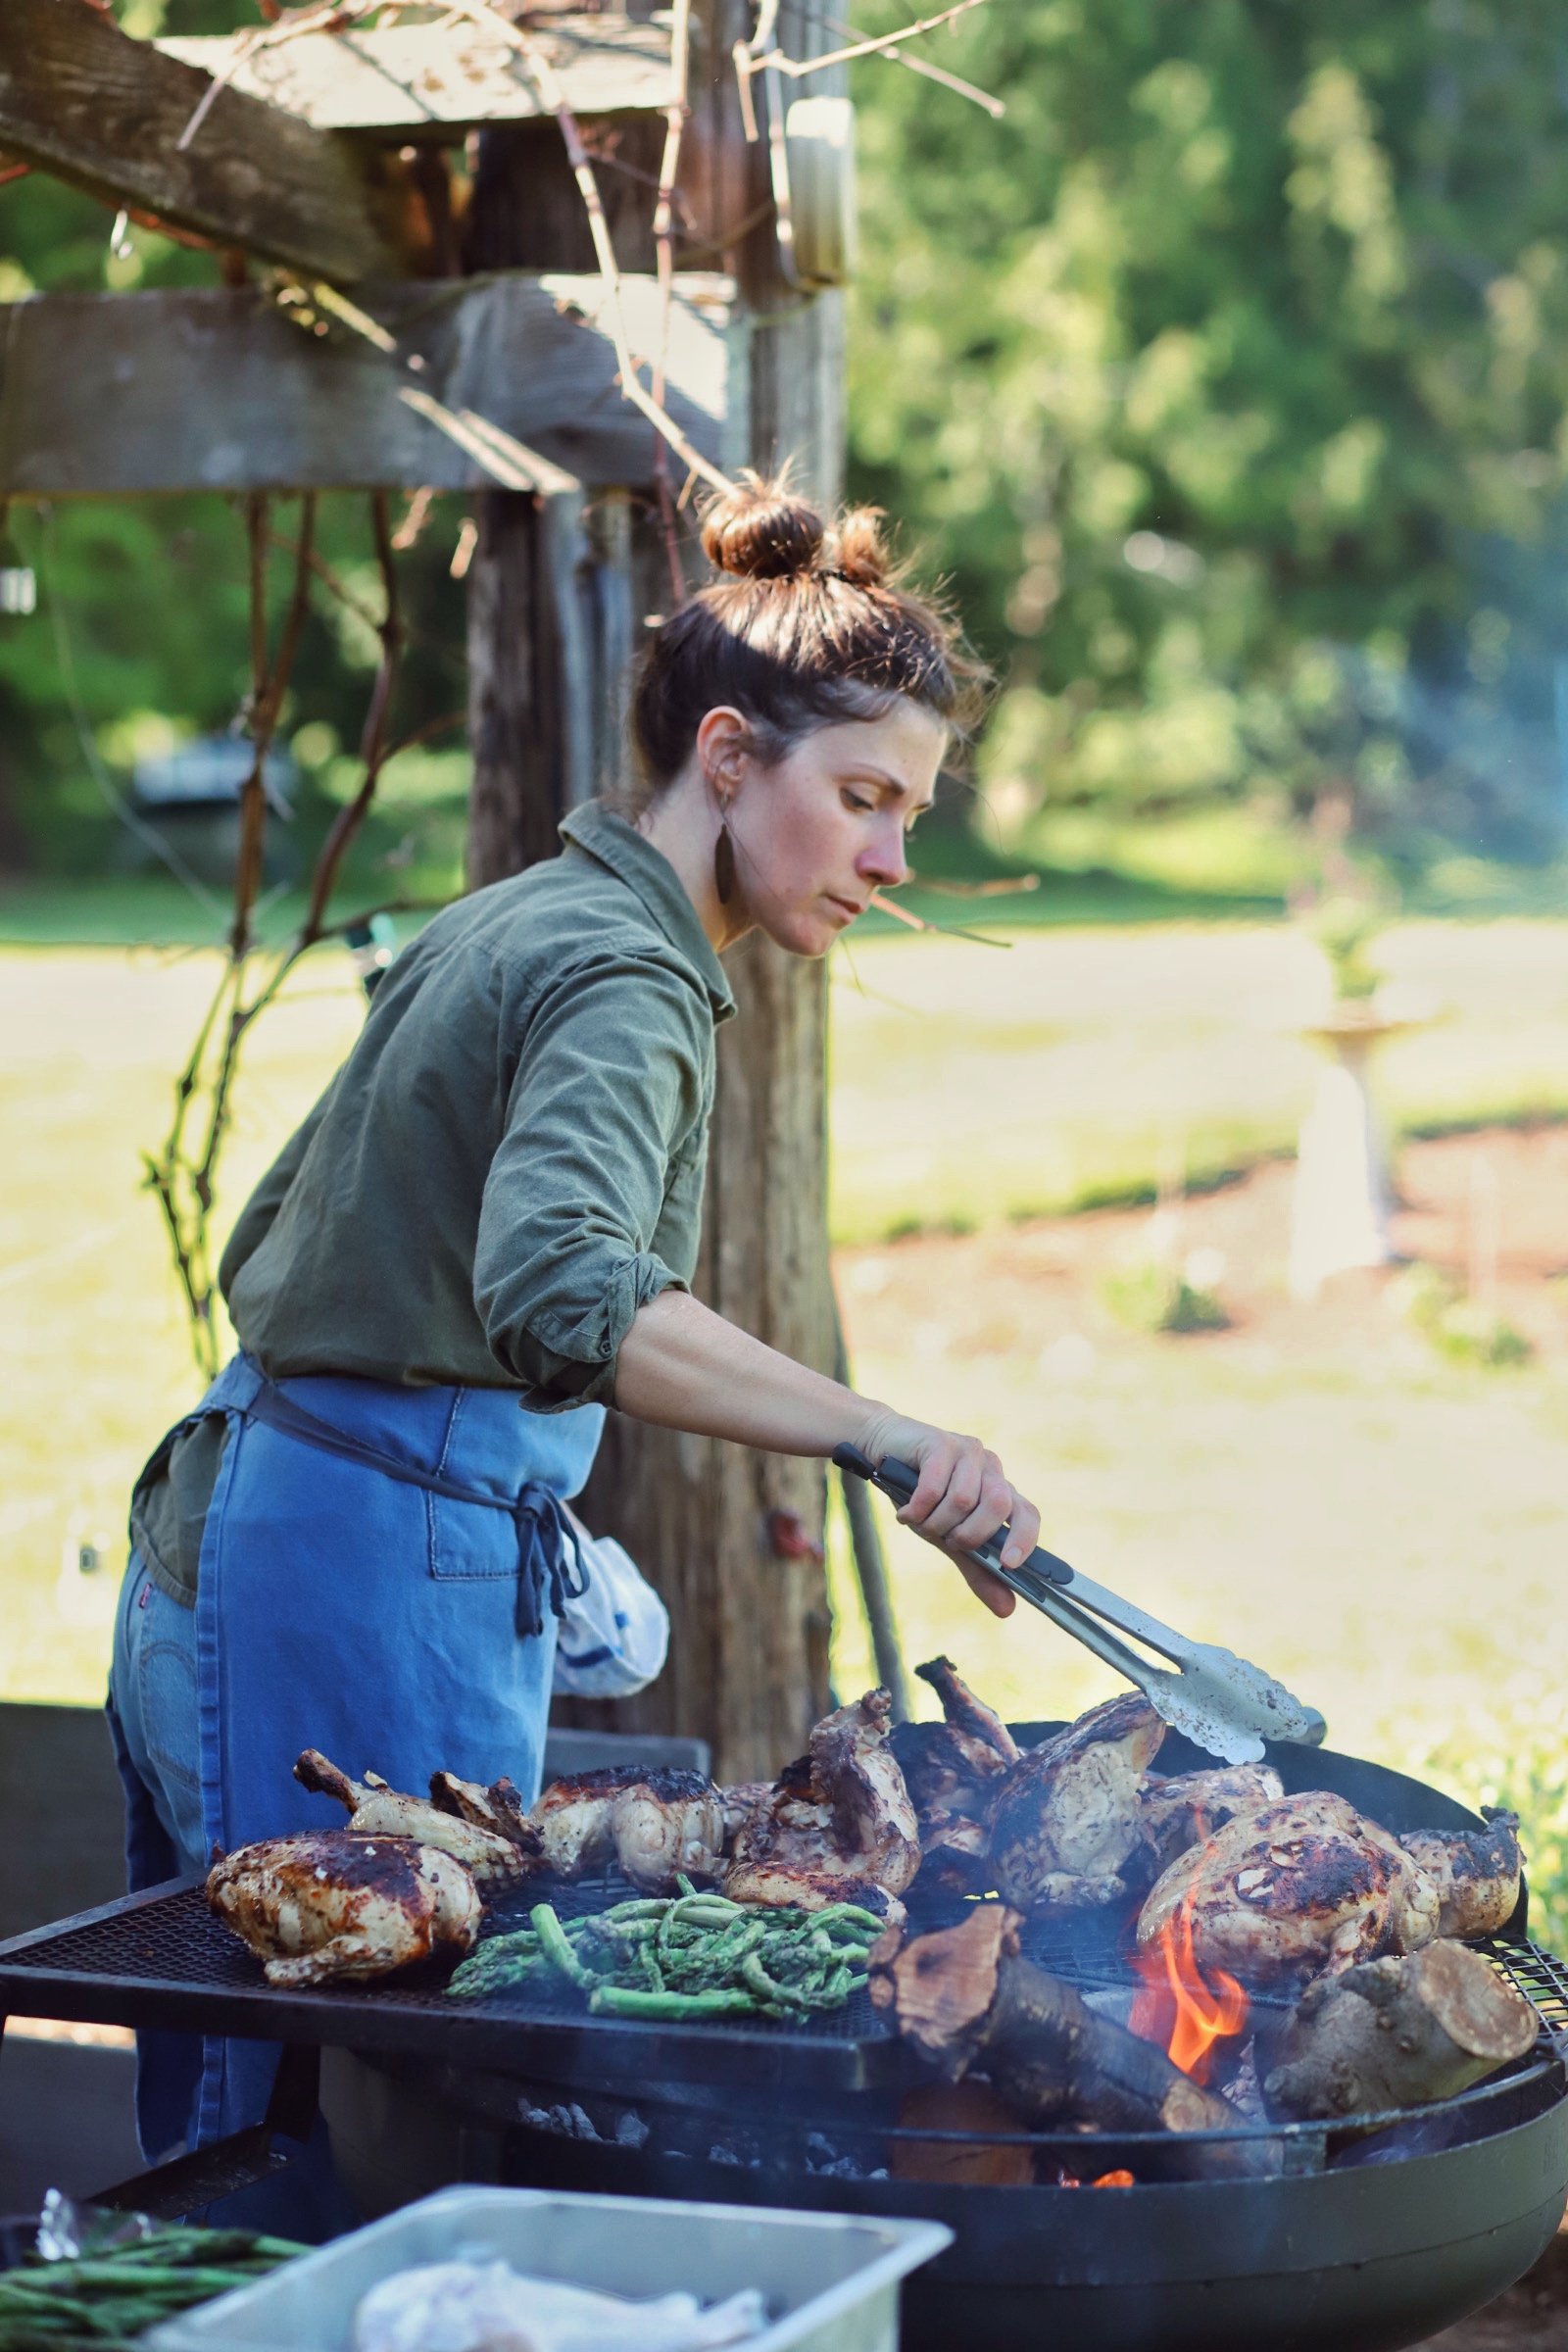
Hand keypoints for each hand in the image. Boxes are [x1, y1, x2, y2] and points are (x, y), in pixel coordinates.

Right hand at [855, 1413, 1040, 1617]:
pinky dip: (917, 1508)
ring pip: (963, 1499)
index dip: (1024, 1539)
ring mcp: (968, 1452)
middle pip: (998, 1506)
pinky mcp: (941, 1442)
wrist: (883, 1450)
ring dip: (935, 1522)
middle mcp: (990, 1468)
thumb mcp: (951, 1539)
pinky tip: (905, 1512)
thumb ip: (979, 1571)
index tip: (1008, 1564)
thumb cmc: (921, 1496)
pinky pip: (935, 1486)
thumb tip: (1008, 1611)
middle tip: (944, 1539)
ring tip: (919, 1521)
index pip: (1028, 1514)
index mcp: (1000, 1490)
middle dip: (968, 1534)